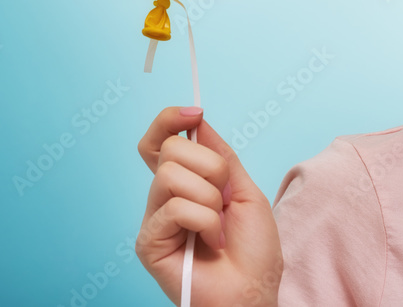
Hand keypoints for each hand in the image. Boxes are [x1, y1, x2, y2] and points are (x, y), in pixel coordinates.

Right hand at [136, 106, 282, 305]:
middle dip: (211, 169)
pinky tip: (212, 242)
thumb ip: (219, 156)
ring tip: (219, 226)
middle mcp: (163, 197)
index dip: (169, 120)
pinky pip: (175, 208)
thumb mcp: (245, 190)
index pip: (160, 141)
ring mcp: (154, 219)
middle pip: (171, 150)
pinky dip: (205, 222)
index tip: (194, 113)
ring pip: (171, 175)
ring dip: (209, 199)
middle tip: (225, 200)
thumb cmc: (253, 251)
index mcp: (184, 183)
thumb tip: (197, 121)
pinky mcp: (148, 242)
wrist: (254, 292)